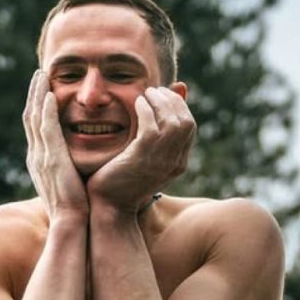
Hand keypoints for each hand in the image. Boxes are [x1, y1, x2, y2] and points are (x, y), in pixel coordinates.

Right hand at [23, 71, 88, 216]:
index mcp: (39, 161)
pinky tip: (51, 95)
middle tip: (39, 74)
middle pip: (30, 117)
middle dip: (33, 94)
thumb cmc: (74, 210)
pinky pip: (46, 128)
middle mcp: (35, 156)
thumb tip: (76, 164)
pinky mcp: (52, 159)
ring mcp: (41, 157)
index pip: (35, 127)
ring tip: (42, 75)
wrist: (70, 225)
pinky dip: (47, 110)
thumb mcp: (68, 185)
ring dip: (38, 95)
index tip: (43, 90)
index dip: (38, 107)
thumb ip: (68, 170)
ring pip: (35, 118)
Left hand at [87, 87, 195, 211]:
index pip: (190, 126)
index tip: (163, 96)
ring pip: (172, 121)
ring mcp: (160, 161)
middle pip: (186, 121)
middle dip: (171, 100)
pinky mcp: (142, 158)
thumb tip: (163, 110)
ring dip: (159, 101)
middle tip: (154, 91)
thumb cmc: (122, 180)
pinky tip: (136, 104)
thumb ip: (156, 133)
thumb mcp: (144, 155)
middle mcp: (174, 163)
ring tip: (145, 94)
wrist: (110, 208)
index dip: (179, 105)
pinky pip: (152, 126)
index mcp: (178, 164)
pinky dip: (146, 109)